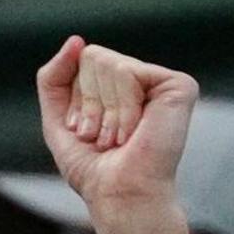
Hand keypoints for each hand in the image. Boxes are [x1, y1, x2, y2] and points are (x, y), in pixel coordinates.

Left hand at [34, 36, 196, 233]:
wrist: (119, 193)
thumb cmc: (92, 166)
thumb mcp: (58, 119)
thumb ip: (54, 78)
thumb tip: (76, 40)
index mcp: (120, 86)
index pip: (80, 64)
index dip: (75, 101)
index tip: (88, 132)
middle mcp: (144, 79)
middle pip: (92, 58)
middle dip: (87, 103)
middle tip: (105, 136)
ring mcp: (163, 81)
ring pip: (107, 63)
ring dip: (103, 110)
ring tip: (120, 137)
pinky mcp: (178, 84)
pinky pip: (125, 71)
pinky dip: (119, 107)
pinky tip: (134, 130)